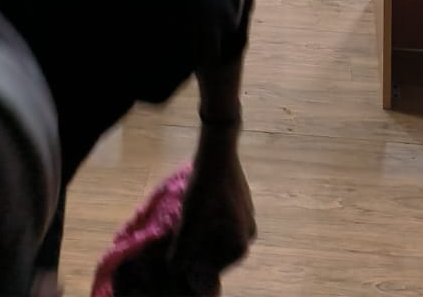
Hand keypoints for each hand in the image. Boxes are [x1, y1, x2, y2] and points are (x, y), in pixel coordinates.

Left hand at [170, 149, 255, 292]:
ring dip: (203, 234)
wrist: (218, 151)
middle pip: (217, 254)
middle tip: (181, 237)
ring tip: (186, 223)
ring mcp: (247, 219)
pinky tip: (197, 209)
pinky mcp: (242, 204)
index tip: (179, 250)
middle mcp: (248, 236)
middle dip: (198, 249)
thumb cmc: (205, 188)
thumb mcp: (190, 222)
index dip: (193, 263)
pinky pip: (224, 222)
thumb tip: (174, 271)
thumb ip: (182, 252)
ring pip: (220, 237)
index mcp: (239, 246)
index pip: (212, 269)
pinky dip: (210, 221)